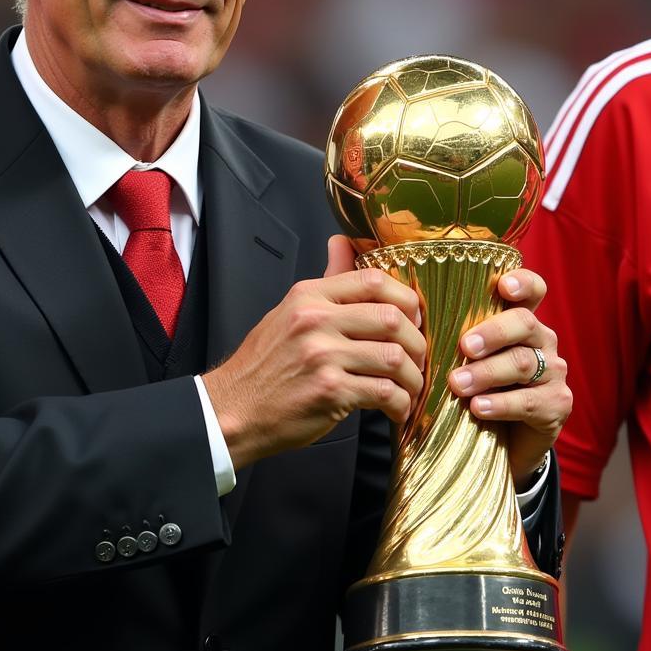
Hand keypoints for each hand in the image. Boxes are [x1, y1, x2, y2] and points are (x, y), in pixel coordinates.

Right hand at [202, 235, 425, 470]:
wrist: (234, 408)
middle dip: (415, 342)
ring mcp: (322, 356)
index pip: (372, 280)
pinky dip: (400, 403)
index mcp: (308, 296)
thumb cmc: (264, 364)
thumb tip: (342, 241)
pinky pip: (385, 392)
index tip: (412, 318)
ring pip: (393, 358)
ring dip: (411, 377)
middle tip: (416, 358)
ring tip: (408, 387)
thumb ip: (326, 281)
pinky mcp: (330, 391)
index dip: (405, 298)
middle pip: (391, 318)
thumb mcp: (289, 311)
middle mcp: (315, 320)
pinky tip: (395, 408)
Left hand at [446, 269, 571, 486]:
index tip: (504, 287)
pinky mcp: (557, 404)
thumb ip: (449, 336)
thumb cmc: (477, 387)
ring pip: (524, 363)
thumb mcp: (464, 359)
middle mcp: (542, 340)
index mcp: (520, 321)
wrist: (503, 440)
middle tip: (464, 346)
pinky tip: (478, 408)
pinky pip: (530, 401)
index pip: (533, 290)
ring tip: (457, 384)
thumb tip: (406, 317)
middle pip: (524, 323)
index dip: (523, 283)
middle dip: (493, 333)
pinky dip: (501, 404)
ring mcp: (553, 372)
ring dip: (487, 373)